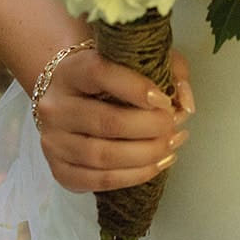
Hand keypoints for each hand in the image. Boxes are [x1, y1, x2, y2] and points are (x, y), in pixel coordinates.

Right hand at [34, 44, 194, 194]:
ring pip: (102, 156)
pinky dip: (132, 176)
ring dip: (144, 156)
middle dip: (149, 128)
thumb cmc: (112, 74)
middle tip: (174, 127)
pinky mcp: (58, 170)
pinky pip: (97, 181)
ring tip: (171, 147)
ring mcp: (53, 141)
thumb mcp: (139, 58)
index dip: (137, 89)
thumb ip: (170, 70)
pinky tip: (155, 165)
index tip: (165, 100)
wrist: (67, 94)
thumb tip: (185, 106)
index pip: (101, 74)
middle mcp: (55, 106)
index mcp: (73, 70)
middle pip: (106, 122)